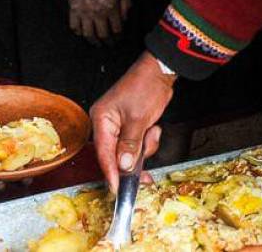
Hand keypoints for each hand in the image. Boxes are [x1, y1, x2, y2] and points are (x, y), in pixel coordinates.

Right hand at [66, 0, 131, 44]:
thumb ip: (126, 3)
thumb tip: (125, 18)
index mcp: (112, 9)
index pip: (117, 29)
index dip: (119, 36)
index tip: (119, 38)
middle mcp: (98, 15)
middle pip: (103, 35)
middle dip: (108, 42)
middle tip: (109, 45)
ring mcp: (85, 14)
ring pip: (89, 34)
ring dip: (93, 41)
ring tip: (96, 43)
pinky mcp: (73, 10)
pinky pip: (74, 26)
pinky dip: (78, 32)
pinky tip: (81, 33)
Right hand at [91, 52, 175, 191]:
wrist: (160, 71)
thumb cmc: (145, 87)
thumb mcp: (138, 118)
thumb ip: (130, 145)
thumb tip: (123, 166)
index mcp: (101, 119)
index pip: (103, 152)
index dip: (111, 172)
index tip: (117, 189)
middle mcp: (106, 124)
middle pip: (115, 155)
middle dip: (131, 162)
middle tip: (144, 177)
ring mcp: (119, 126)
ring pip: (128, 152)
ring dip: (143, 148)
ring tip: (152, 131)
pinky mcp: (130, 126)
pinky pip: (136, 144)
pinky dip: (146, 142)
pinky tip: (153, 128)